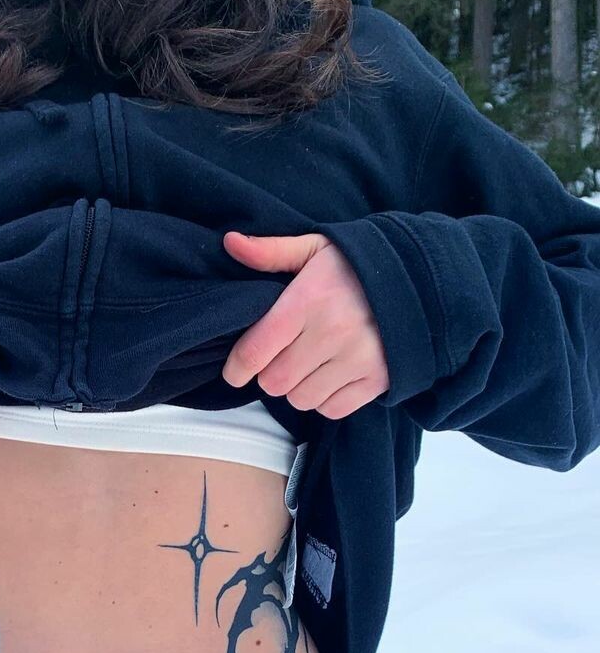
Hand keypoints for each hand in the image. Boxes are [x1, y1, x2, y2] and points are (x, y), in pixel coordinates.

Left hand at [221, 232, 388, 419]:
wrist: (422, 278)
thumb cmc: (359, 265)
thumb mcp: (316, 248)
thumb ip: (271, 251)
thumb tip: (230, 243)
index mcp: (309, 300)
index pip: (254, 351)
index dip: (236, 368)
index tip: (235, 371)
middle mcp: (332, 332)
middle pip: (274, 382)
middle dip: (268, 375)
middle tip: (278, 360)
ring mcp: (358, 359)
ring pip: (301, 399)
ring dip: (296, 388)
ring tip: (307, 365)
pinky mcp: (378, 379)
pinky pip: (332, 409)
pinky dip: (325, 400)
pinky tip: (329, 376)